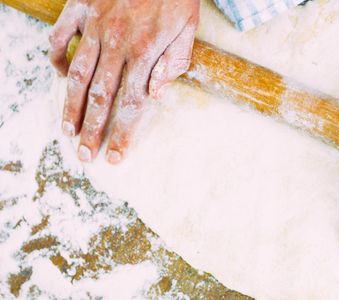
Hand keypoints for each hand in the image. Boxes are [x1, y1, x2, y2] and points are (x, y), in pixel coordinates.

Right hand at [49, 0, 199, 162]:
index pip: (132, 104)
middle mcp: (117, 44)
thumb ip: (174, 63)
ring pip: (76, 74)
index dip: (123, 133)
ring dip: (70, 105)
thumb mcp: (188, 28)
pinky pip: (61, 37)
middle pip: (101, 97)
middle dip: (92, 130)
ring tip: (67, 129)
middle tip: (85, 155)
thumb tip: (157, 95)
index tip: (115, 156)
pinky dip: (57, 57)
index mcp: (146, 52)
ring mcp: (95, 25)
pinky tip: (58, 74)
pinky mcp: (81, 7)